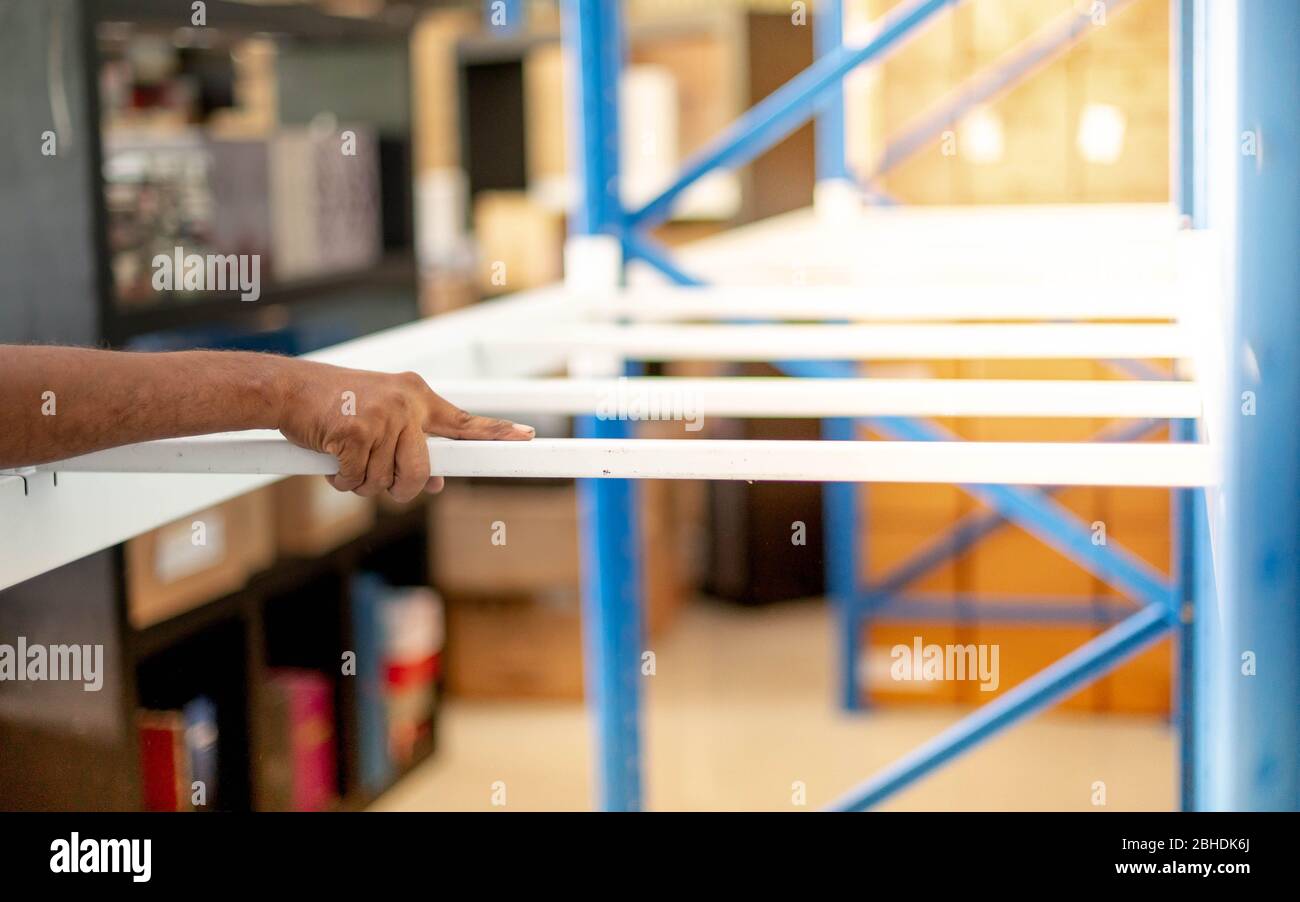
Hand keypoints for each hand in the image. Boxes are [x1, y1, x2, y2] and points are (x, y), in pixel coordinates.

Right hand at [275, 360, 532, 500]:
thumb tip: (437, 485)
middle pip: (421, 472)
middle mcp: (406, 404)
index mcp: (418, 397)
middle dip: (401, 489)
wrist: (290, 390)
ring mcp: (381, 417)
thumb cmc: (337, 407)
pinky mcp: (354, 432)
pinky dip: (342, 479)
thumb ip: (412, 446)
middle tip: (381, 483)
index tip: (527, 436)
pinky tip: (332, 459)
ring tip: (347, 460)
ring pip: (385, 480)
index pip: (465, 421)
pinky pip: (357, 479)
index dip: (497, 433)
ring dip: (363, 483)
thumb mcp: (383, 420)